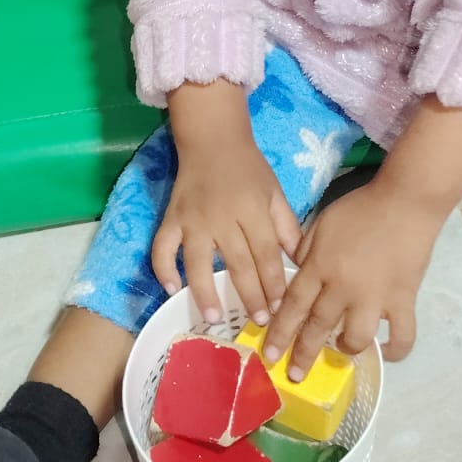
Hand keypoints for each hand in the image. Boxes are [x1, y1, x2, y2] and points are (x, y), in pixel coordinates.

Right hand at [151, 135, 301, 329]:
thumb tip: (299, 263)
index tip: (281, 307)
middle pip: (238, 263)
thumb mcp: (275, 192)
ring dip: (205, 292)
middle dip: (250, 295)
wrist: (213, 139)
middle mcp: (222, 217)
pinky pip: (162, 248)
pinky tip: (171, 289)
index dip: (274, 282)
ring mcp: (192, 219)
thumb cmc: (249, 168)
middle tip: (258, 321)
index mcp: (252, 209)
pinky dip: (163, 269)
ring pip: (198, 262)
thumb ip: (287, 226)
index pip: (266, 253)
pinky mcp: (170, 218)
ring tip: (214, 317)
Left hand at [264, 183, 440, 379]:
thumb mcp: (322, 222)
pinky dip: (394, 349)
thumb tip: (297, 272)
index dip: (280, 332)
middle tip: (292, 375)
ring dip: (344, 350)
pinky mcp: (403, 300)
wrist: (405, 200)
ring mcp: (374, 297)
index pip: (294, 306)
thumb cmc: (361, 208)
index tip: (269, 353)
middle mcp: (343, 288)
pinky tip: (385, 350)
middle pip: (317, 327)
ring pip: (355, 338)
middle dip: (302, 354)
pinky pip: (401, 335)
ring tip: (341, 351)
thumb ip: (306, 249)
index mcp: (321, 266)